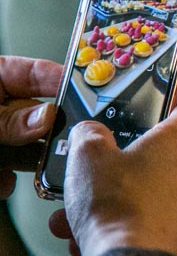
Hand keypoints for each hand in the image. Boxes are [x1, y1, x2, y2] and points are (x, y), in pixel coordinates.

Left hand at [0, 57, 61, 198]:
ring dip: (32, 162)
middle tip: (68, 141)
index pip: (36, 73)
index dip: (65, 81)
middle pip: (39, 115)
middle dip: (51, 133)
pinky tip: (3, 182)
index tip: (90, 93)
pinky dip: (7, 182)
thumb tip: (47, 117)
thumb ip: (8, 119)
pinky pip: (8, 171)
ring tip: (42, 170)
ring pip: (26, 147)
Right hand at [60, 98, 176, 255]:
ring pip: (163, 198)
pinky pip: (165, 228)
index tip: (163, 113)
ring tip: (88, 218)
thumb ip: (89, 136)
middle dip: (135, 169)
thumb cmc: (120, 212)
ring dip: (128, 204)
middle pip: (172, 160)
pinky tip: (104, 240)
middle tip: (105, 178)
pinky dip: (139, 230)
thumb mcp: (87, 159)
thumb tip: (90, 133)